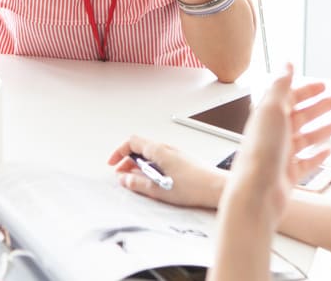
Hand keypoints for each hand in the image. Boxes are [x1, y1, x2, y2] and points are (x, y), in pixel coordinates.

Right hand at [107, 135, 226, 208]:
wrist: (216, 188)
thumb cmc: (193, 186)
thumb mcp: (158, 189)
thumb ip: (138, 183)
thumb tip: (124, 179)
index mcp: (159, 150)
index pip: (132, 142)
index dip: (119, 152)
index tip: (113, 163)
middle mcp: (166, 148)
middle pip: (140, 147)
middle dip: (127, 161)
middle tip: (122, 175)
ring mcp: (175, 153)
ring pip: (150, 154)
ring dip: (139, 165)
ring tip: (137, 180)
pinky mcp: (181, 160)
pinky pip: (160, 159)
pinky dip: (150, 167)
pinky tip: (154, 181)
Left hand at [224, 66, 330, 220]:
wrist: (257, 191)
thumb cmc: (261, 152)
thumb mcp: (271, 110)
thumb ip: (280, 86)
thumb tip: (286, 64)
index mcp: (267, 116)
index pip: (289, 97)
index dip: (306, 90)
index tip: (323, 85)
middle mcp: (273, 134)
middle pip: (300, 115)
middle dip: (319, 106)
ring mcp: (282, 154)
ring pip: (305, 137)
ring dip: (322, 128)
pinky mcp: (289, 173)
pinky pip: (307, 161)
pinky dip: (318, 154)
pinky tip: (328, 150)